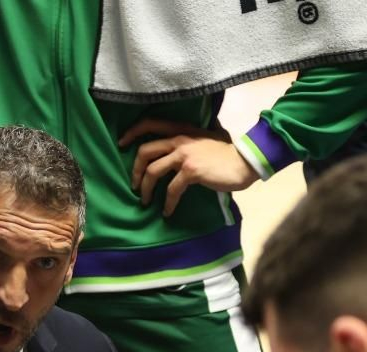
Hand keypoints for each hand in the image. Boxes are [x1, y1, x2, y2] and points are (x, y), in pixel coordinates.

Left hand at [118, 118, 258, 216]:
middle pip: (145, 152)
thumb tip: (197, 134)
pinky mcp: (190, 171)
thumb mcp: (210, 135)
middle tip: (134, 185)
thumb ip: (197, 134)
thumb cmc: (228, 151)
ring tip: (145, 202)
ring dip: (145, 190)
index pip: (150, 123)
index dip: (132, 132)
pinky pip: (171, 190)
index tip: (121, 144)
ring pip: (152, 172)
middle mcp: (180, 139)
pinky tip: (167, 211)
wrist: (245, 161)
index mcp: (182, 130)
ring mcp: (184, 155)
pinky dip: (167, 203)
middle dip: (135, 171)